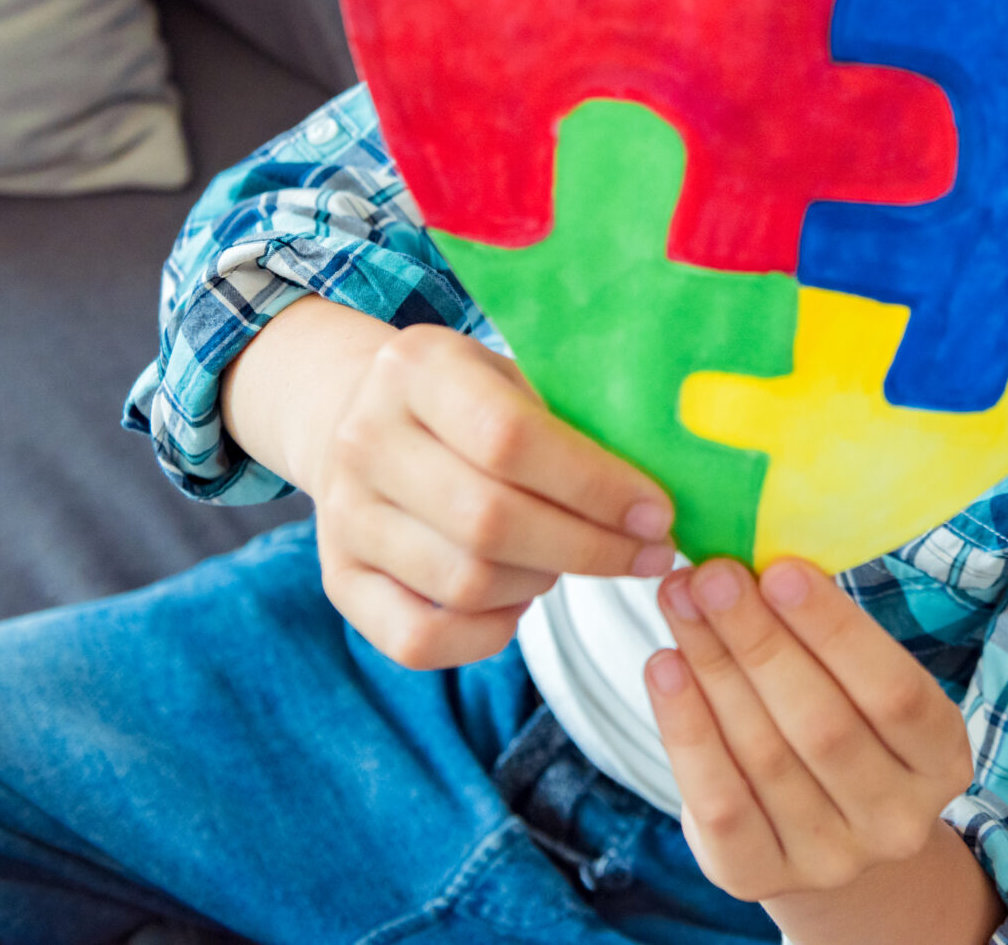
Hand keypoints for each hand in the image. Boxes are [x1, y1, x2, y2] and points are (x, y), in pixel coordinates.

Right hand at [227, 302, 678, 668]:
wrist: (352, 415)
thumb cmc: (468, 398)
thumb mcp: (513, 372)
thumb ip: (574, 414)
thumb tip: (670, 476)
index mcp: (417, 367)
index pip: (510, 438)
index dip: (594, 485)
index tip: (658, 512)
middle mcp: (365, 439)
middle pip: (489, 521)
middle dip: (589, 548)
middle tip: (649, 555)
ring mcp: (343, 516)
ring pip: (464, 583)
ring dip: (543, 582)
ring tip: (576, 558)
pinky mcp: (337, 579)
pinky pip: (420, 640)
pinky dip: (487, 635)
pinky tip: (520, 600)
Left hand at [647, 557, 979, 906]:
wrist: (826, 832)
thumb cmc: (846, 724)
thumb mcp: (863, 686)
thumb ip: (827, 635)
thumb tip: (759, 558)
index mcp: (941, 760)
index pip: (895, 692)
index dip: (836, 630)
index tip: (779, 568)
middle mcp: (897, 820)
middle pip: (822, 725)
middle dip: (759, 639)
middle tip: (711, 575)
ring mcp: (831, 859)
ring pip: (763, 756)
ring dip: (713, 668)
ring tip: (679, 603)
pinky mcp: (759, 878)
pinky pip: (718, 803)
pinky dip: (686, 731)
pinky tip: (663, 668)